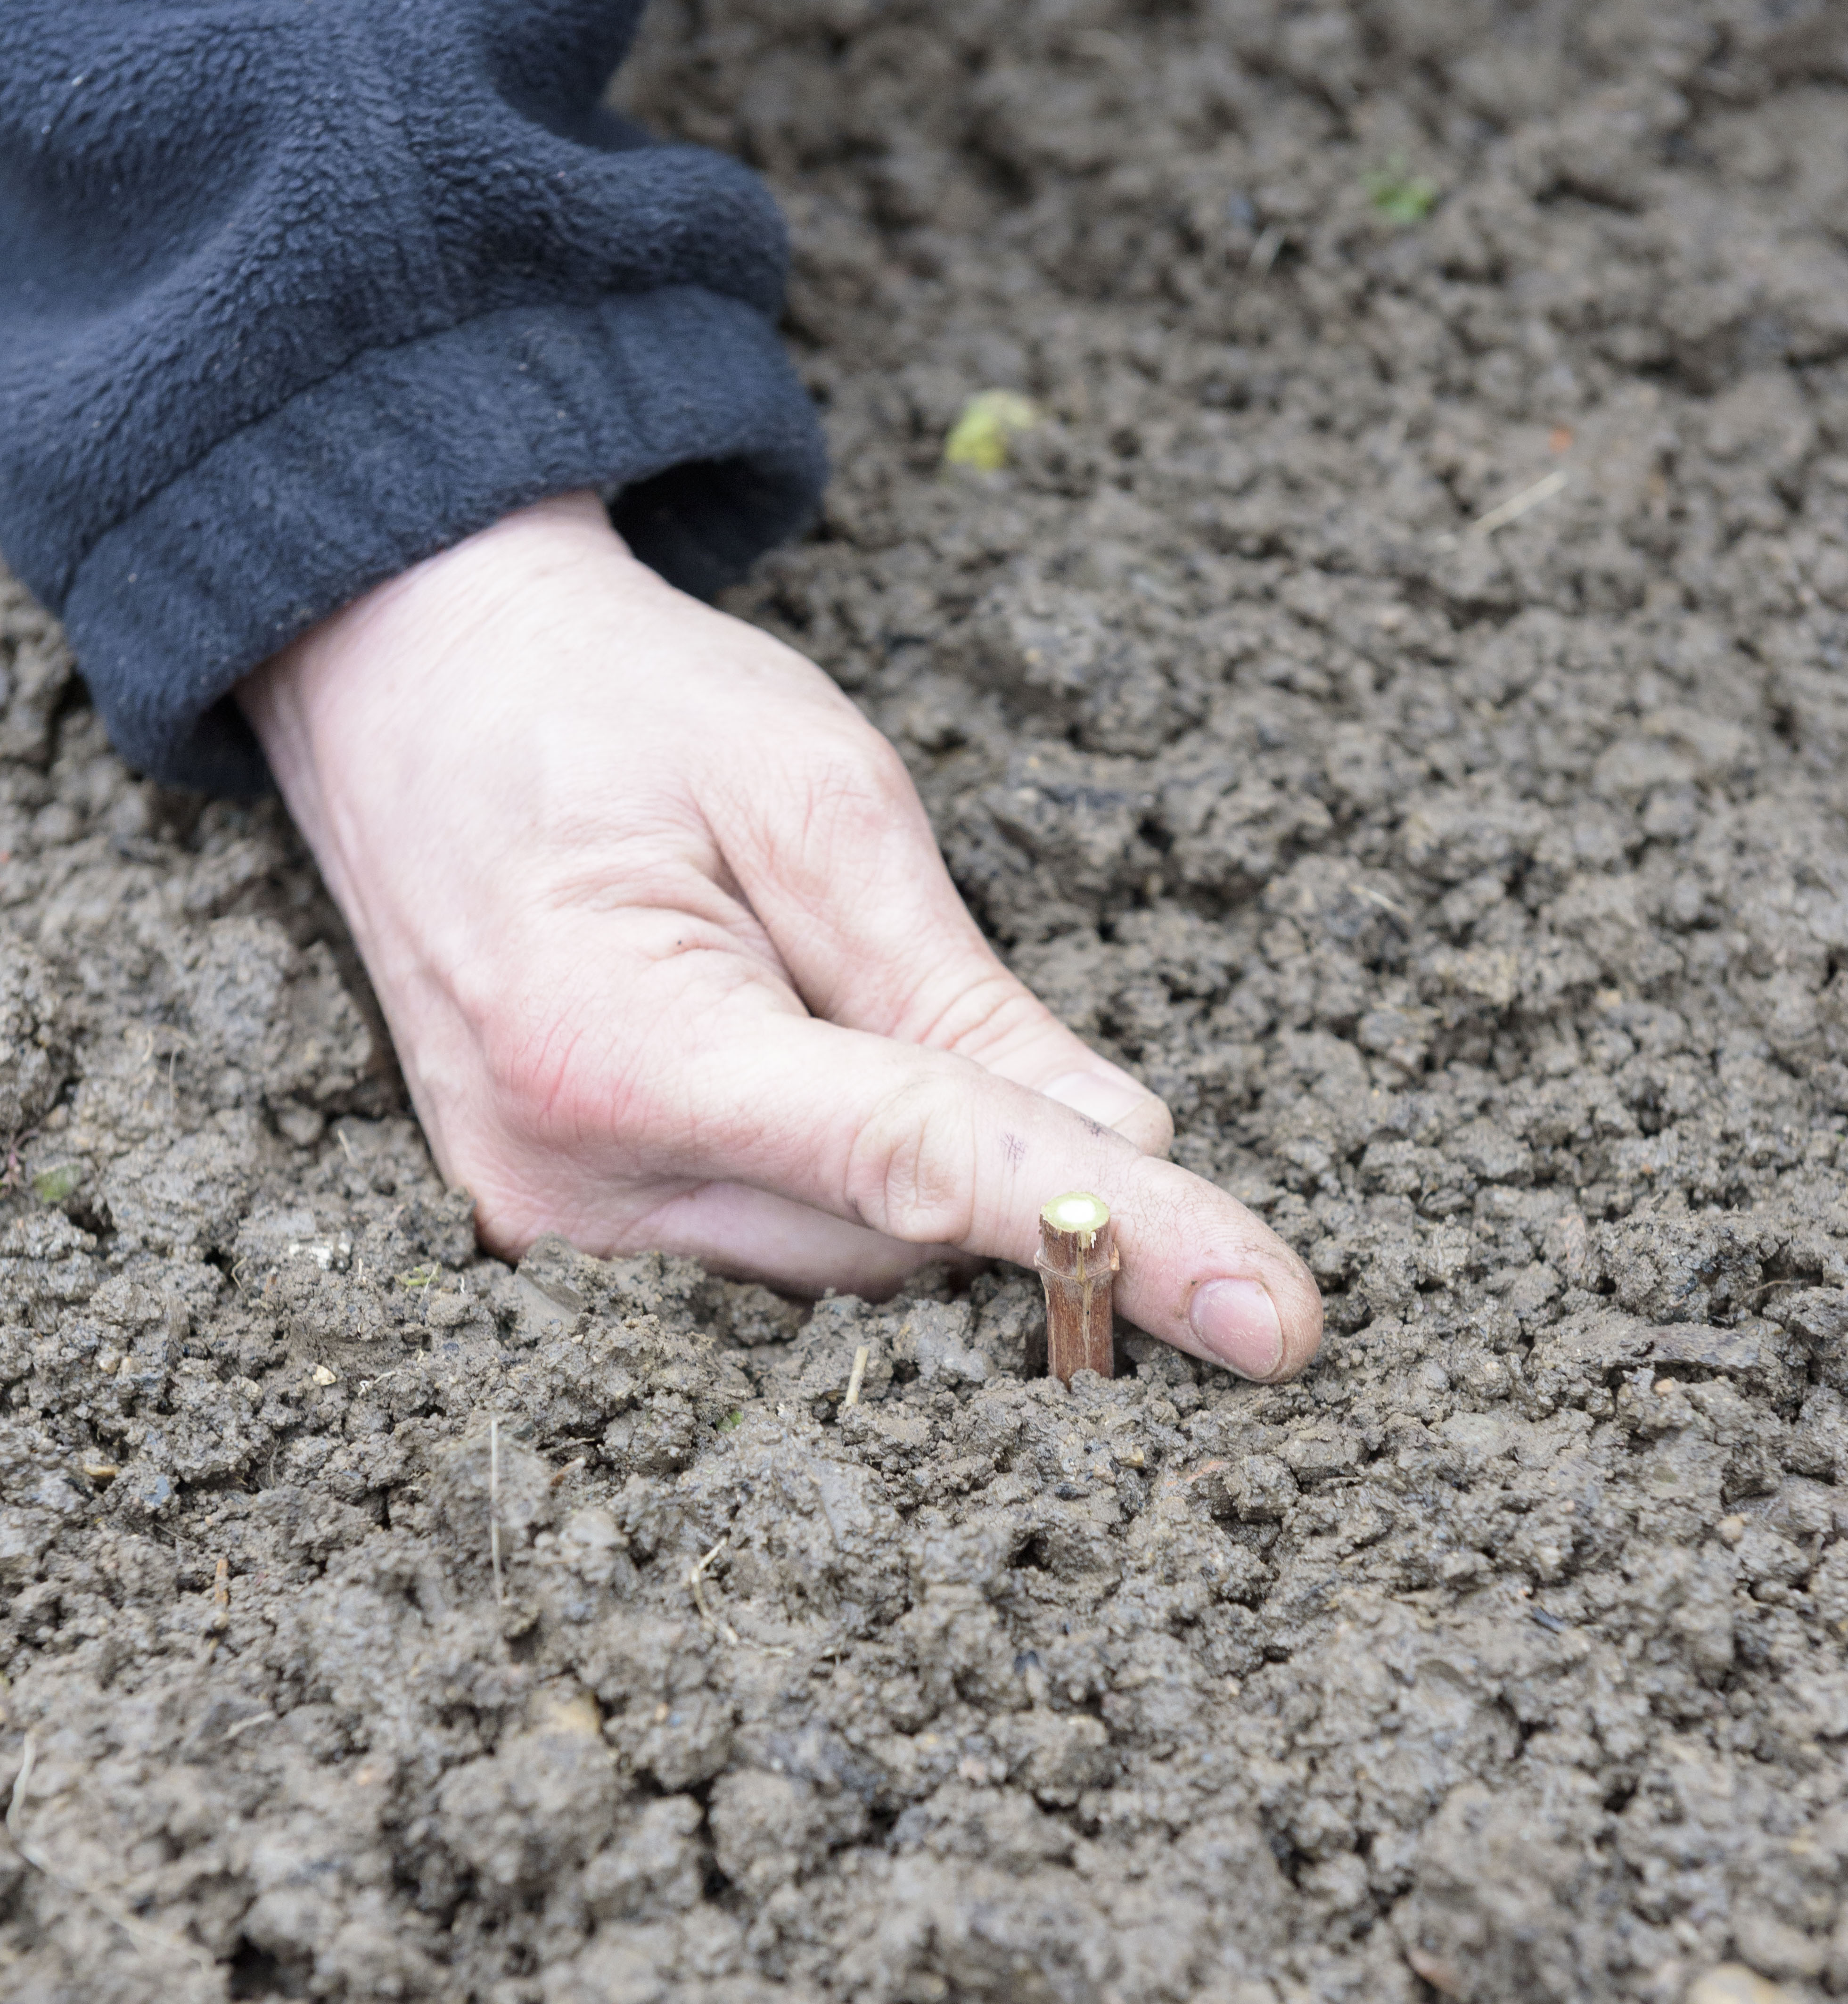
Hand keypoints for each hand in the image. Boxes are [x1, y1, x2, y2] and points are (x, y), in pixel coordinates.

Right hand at [238, 493, 1320, 1380]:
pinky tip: (807, 1070)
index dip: (1114, 1239)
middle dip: (997, 1167)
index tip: (1273, 1317)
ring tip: (827, 993)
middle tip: (995, 1032)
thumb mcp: (818, 800)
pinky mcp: (552, 1236)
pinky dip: (839, 1190)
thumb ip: (961, 1001)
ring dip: (908, 1173)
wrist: (418, 686)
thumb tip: (1123, 1146)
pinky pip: (763, 1261)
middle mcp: (563, 1184)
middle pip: (887, 1254)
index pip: (919, 1176)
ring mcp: (543, 1229)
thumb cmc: (617, 707)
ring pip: (835, 1276)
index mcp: (615, 1046)